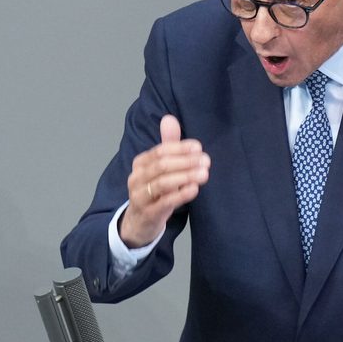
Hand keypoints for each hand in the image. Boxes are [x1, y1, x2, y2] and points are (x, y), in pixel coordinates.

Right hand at [120, 115, 209, 247]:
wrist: (139, 223)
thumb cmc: (154, 191)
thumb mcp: (160, 168)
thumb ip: (167, 144)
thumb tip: (170, 118)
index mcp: (140, 163)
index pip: (160, 151)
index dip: (180, 148)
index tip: (199, 147)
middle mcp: (137, 178)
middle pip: (162, 165)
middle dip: (185, 161)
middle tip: (206, 160)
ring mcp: (140, 196)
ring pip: (162, 183)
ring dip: (185, 176)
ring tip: (204, 173)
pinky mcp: (148, 213)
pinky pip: (164, 202)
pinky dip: (180, 194)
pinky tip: (194, 189)